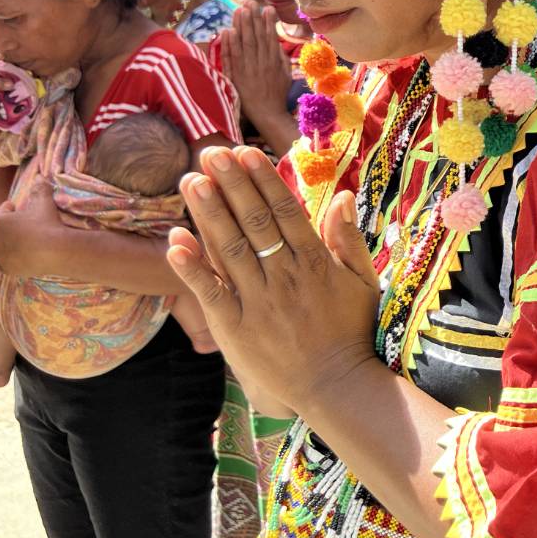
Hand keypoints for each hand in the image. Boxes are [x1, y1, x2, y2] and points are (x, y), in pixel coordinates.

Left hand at [0, 181, 63, 278]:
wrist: (56, 251)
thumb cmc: (47, 224)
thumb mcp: (45, 203)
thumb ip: (40, 189)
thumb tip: (40, 176)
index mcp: (0, 221)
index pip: (0, 211)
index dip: (8, 208)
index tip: (14, 206)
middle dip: (4, 225)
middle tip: (16, 223)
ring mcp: (0, 255)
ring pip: (0, 246)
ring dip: (7, 242)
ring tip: (20, 239)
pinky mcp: (8, 268)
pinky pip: (5, 262)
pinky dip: (10, 259)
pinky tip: (19, 256)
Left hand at [167, 146, 379, 414]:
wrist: (335, 386)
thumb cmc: (351, 330)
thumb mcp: (362, 281)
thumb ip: (348, 238)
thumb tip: (341, 195)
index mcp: (314, 262)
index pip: (284, 211)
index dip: (262, 180)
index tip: (245, 153)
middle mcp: (284, 276)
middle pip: (253, 222)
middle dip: (230, 184)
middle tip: (210, 152)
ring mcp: (257, 302)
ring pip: (229, 249)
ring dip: (208, 213)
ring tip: (191, 180)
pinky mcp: (235, 328)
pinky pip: (210, 293)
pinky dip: (192, 268)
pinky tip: (174, 241)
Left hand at [223, 6, 292, 121]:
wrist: (267, 114)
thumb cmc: (277, 93)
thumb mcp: (285, 74)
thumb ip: (281, 57)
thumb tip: (277, 41)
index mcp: (273, 62)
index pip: (269, 38)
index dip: (268, 22)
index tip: (267, 8)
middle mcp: (260, 64)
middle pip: (255, 37)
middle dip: (252, 19)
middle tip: (249, 3)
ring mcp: (246, 70)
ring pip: (243, 44)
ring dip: (241, 26)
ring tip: (239, 10)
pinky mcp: (235, 76)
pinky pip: (231, 58)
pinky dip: (228, 44)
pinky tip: (227, 31)